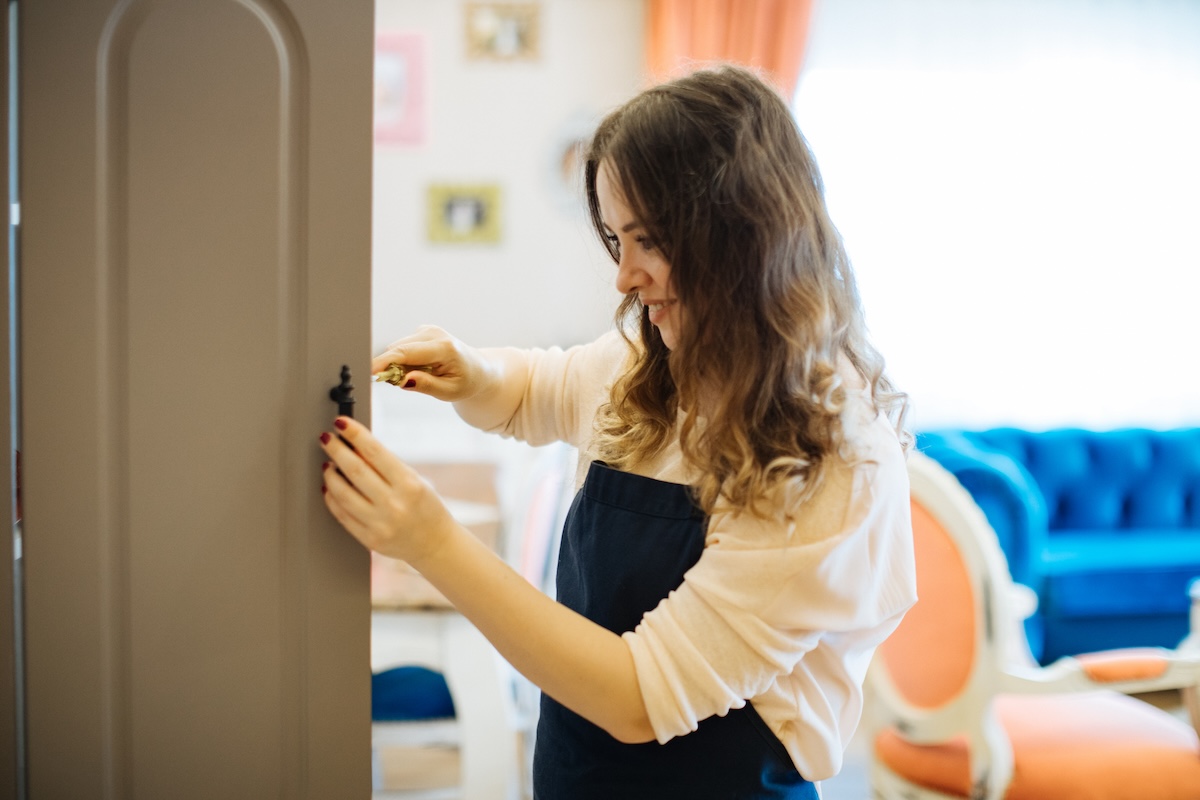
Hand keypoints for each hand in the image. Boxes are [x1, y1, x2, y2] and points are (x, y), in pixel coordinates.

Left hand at [319, 416, 456, 565]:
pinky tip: (330, 487)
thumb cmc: (426, 507)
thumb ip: (386, 465)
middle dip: (336, 450)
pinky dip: (332, 498)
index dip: (354, 434)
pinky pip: (342, 515)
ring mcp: (380, 524)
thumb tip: (356, 444)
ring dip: (330, 475)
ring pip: (343, 494)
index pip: (375, 452)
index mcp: (409, 484)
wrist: (435, 544)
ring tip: (327, 464)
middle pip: (355, 470)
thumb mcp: (414, 480)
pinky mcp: (369, 539)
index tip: (341, 423)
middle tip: (326, 438)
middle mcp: (394, 504)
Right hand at [372, 325, 495, 402]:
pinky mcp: (423, 331)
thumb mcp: (449, 392)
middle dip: (392, 368)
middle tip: (406, 385)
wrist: (479, 370)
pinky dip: (405, 361)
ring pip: (398, 348)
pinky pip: (402, 347)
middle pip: (398, 350)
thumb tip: (403, 380)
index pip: (407, 353)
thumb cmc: (466, 382)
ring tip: (422, 376)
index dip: (385, 361)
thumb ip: (426, 385)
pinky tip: (422, 368)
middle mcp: (434, 333)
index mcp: (444, 347)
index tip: (370, 371)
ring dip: (400, 365)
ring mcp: (428, 330)